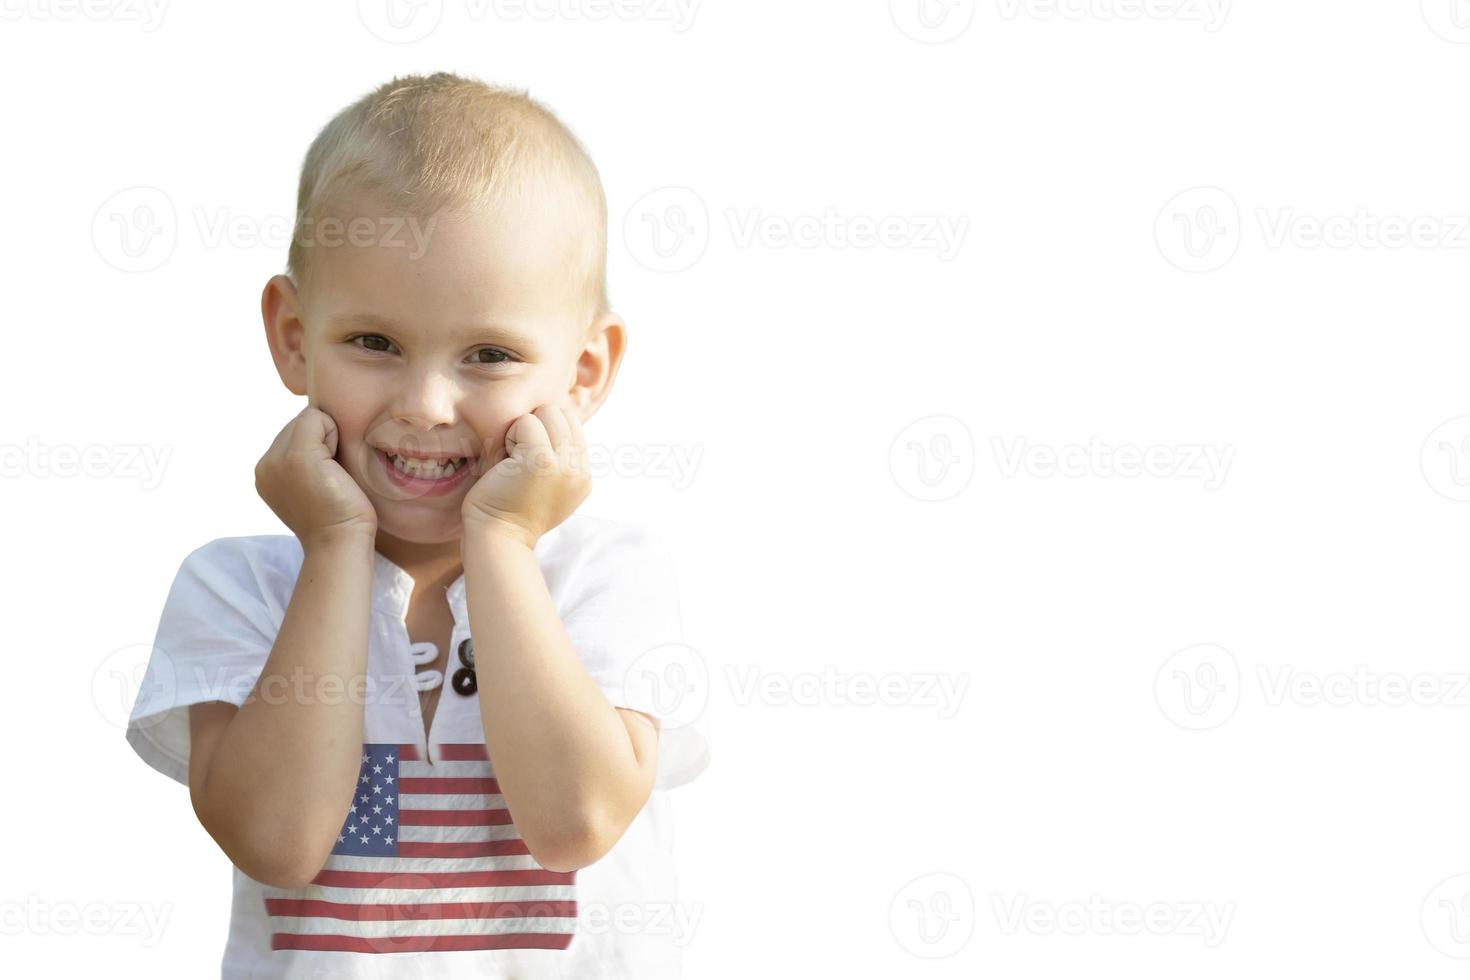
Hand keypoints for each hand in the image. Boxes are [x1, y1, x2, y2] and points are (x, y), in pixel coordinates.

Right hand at [255, 406, 377, 548]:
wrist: (340, 543)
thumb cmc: (339, 517)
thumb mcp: (309, 485)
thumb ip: (303, 459)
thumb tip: (320, 423)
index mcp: (265, 472)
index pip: (292, 432)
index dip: (317, 446)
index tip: (325, 478)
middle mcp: (264, 464)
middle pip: (299, 422)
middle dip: (321, 440)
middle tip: (330, 477)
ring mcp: (277, 459)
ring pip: (309, 418)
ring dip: (328, 439)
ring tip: (331, 474)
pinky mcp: (297, 456)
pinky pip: (318, 418)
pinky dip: (335, 435)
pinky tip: (335, 467)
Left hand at [462, 404, 591, 548]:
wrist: (498, 538)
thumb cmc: (509, 508)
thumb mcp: (547, 485)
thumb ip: (559, 459)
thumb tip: (552, 421)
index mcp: (583, 476)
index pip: (573, 424)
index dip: (547, 430)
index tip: (529, 456)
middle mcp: (580, 470)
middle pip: (563, 413)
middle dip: (537, 425)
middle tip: (519, 456)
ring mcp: (564, 465)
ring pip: (548, 412)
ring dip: (523, 429)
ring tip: (514, 459)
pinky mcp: (542, 461)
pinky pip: (526, 422)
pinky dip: (509, 436)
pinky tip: (505, 462)